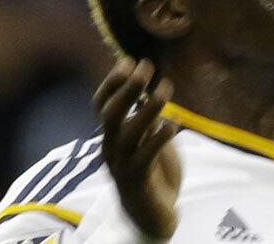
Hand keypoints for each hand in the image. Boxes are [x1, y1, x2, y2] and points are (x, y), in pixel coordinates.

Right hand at [94, 58, 181, 239]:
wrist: (152, 213)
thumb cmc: (152, 170)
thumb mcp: (147, 139)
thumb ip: (145, 117)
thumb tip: (149, 88)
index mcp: (112, 136)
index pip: (101, 105)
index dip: (111, 83)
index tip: (129, 61)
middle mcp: (112, 148)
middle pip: (110, 115)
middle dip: (127, 88)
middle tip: (146, 67)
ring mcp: (122, 165)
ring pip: (128, 134)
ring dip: (147, 109)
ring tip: (166, 89)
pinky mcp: (138, 181)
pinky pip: (145, 157)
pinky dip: (158, 138)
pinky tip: (173, 125)